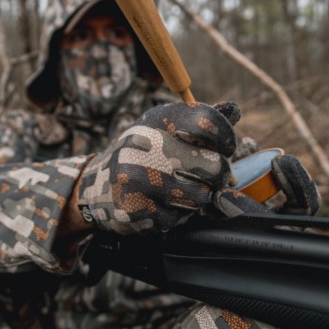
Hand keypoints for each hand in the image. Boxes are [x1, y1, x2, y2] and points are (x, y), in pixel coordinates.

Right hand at [77, 102, 236, 234]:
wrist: (94, 188)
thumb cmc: (140, 154)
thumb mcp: (164, 129)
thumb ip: (200, 122)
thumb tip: (234, 110)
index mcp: (156, 121)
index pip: (208, 122)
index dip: (226, 138)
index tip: (226, 148)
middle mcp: (146, 146)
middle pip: (214, 167)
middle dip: (218, 175)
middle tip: (207, 176)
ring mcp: (141, 181)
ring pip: (202, 197)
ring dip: (199, 197)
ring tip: (179, 189)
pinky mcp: (139, 211)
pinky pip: (180, 218)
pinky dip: (178, 214)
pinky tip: (161, 204)